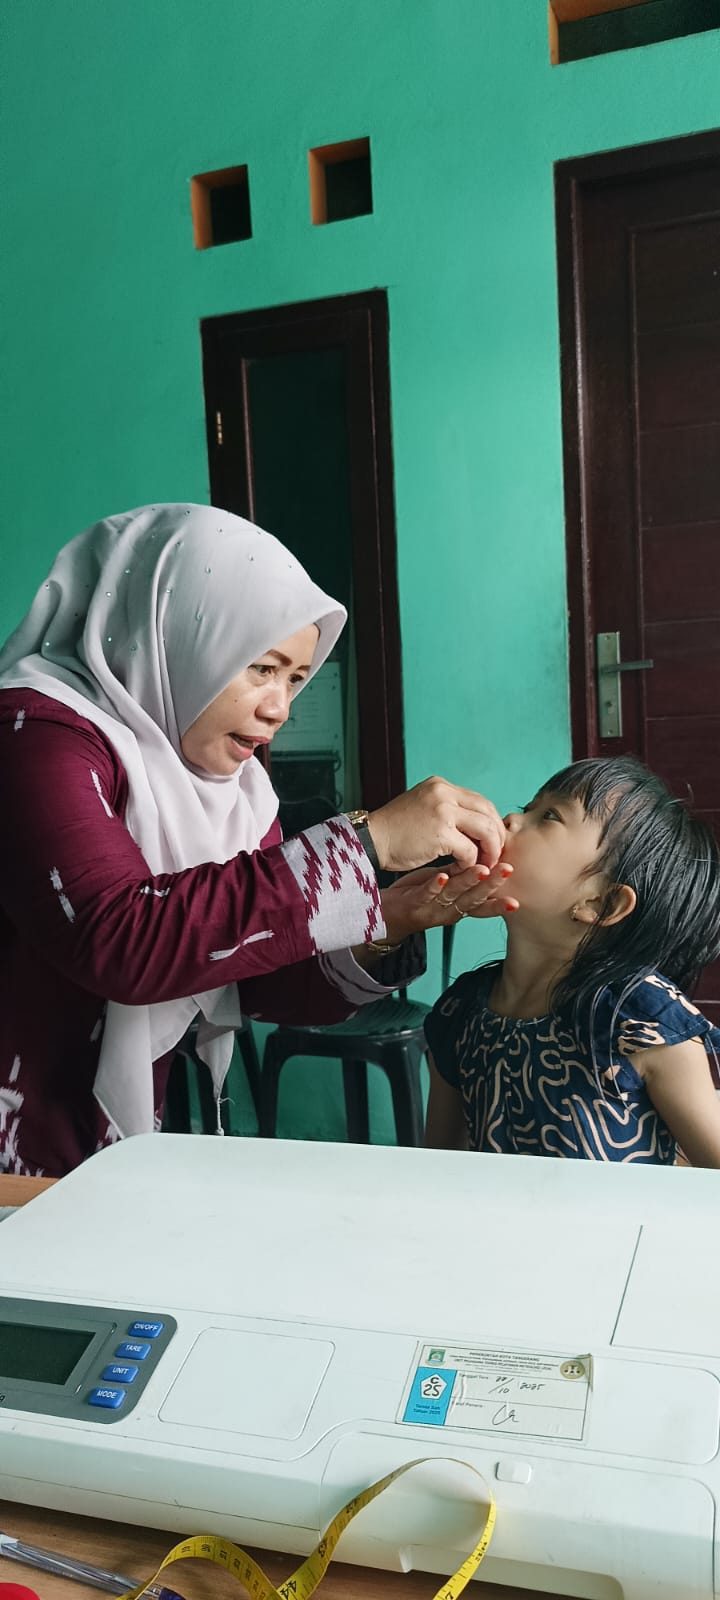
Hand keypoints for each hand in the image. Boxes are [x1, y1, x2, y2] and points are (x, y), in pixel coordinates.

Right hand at [367, 777, 505, 871]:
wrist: (370, 840)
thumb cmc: (395, 830)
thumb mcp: (422, 807)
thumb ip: (447, 810)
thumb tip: (476, 825)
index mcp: (440, 786)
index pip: (480, 801)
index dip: (491, 822)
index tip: (493, 840)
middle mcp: (444, 793)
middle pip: (488, 812)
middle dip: (496, 836)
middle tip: (496, 854)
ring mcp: (443, 811)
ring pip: (485, 830)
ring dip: (490, 850)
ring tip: (485, 864)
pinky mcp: (440, 833)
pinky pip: (469, 850)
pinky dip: (471, 862)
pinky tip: (463, 868)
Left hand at [380, 862, 517, 943]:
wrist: (383, 912)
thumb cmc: (419, 895)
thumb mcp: (446, 886)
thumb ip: (464, 876)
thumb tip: (486, 857)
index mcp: (458, 907)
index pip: (483, 905)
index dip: (499, 903)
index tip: (517, 901)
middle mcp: (448, 911)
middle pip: (473, 898)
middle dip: (492, 885)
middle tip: (507, 870)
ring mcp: (431, 908)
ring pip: (454, 895)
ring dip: (469, 882)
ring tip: (482, 869)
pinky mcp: (413, 903)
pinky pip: (426, 894)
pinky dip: (435, 886)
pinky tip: (443, 876)